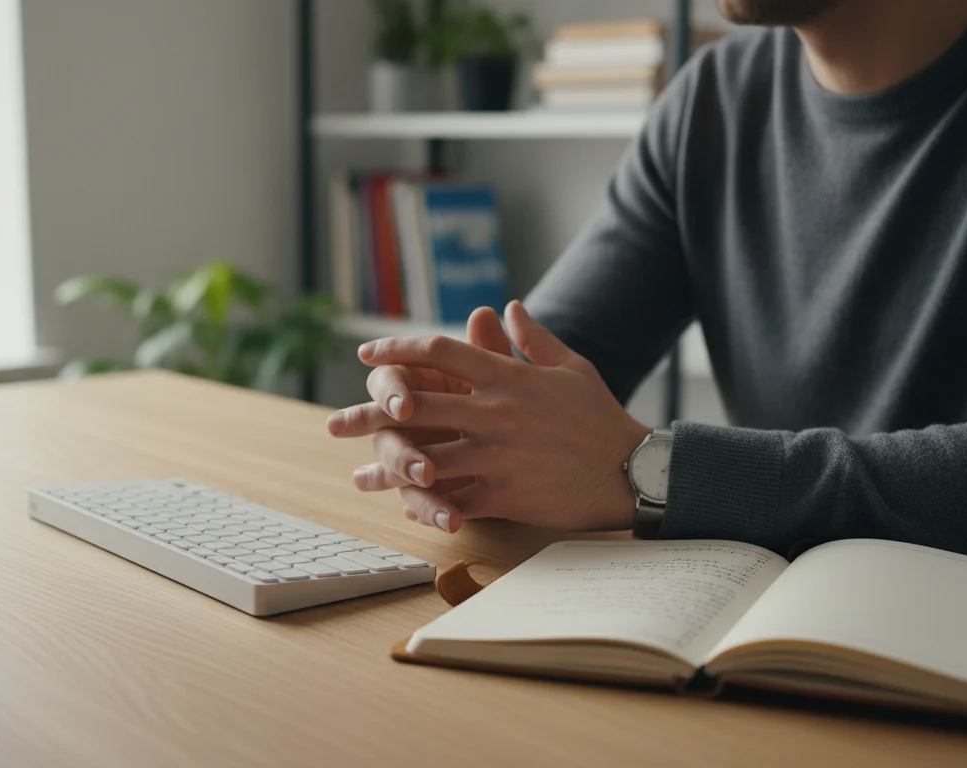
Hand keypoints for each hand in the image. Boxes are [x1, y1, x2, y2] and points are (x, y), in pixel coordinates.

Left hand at [326, 300, 649, 533]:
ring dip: (387, 469)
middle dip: (370, 415)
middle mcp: (494, 412)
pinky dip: (426, 504)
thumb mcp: (570, 367)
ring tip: (359, 477)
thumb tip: (505, 307)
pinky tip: (403, 507)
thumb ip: (531, 338)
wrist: (631, 468)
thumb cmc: (599, 416)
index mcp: (506, 376)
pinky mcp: (505, 492)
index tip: (367, 354)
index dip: (398, 350)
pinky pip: (453, 499)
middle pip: (416, 406)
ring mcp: (496, 454)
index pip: (439, 352)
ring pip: (425, 459)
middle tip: (335, 423)